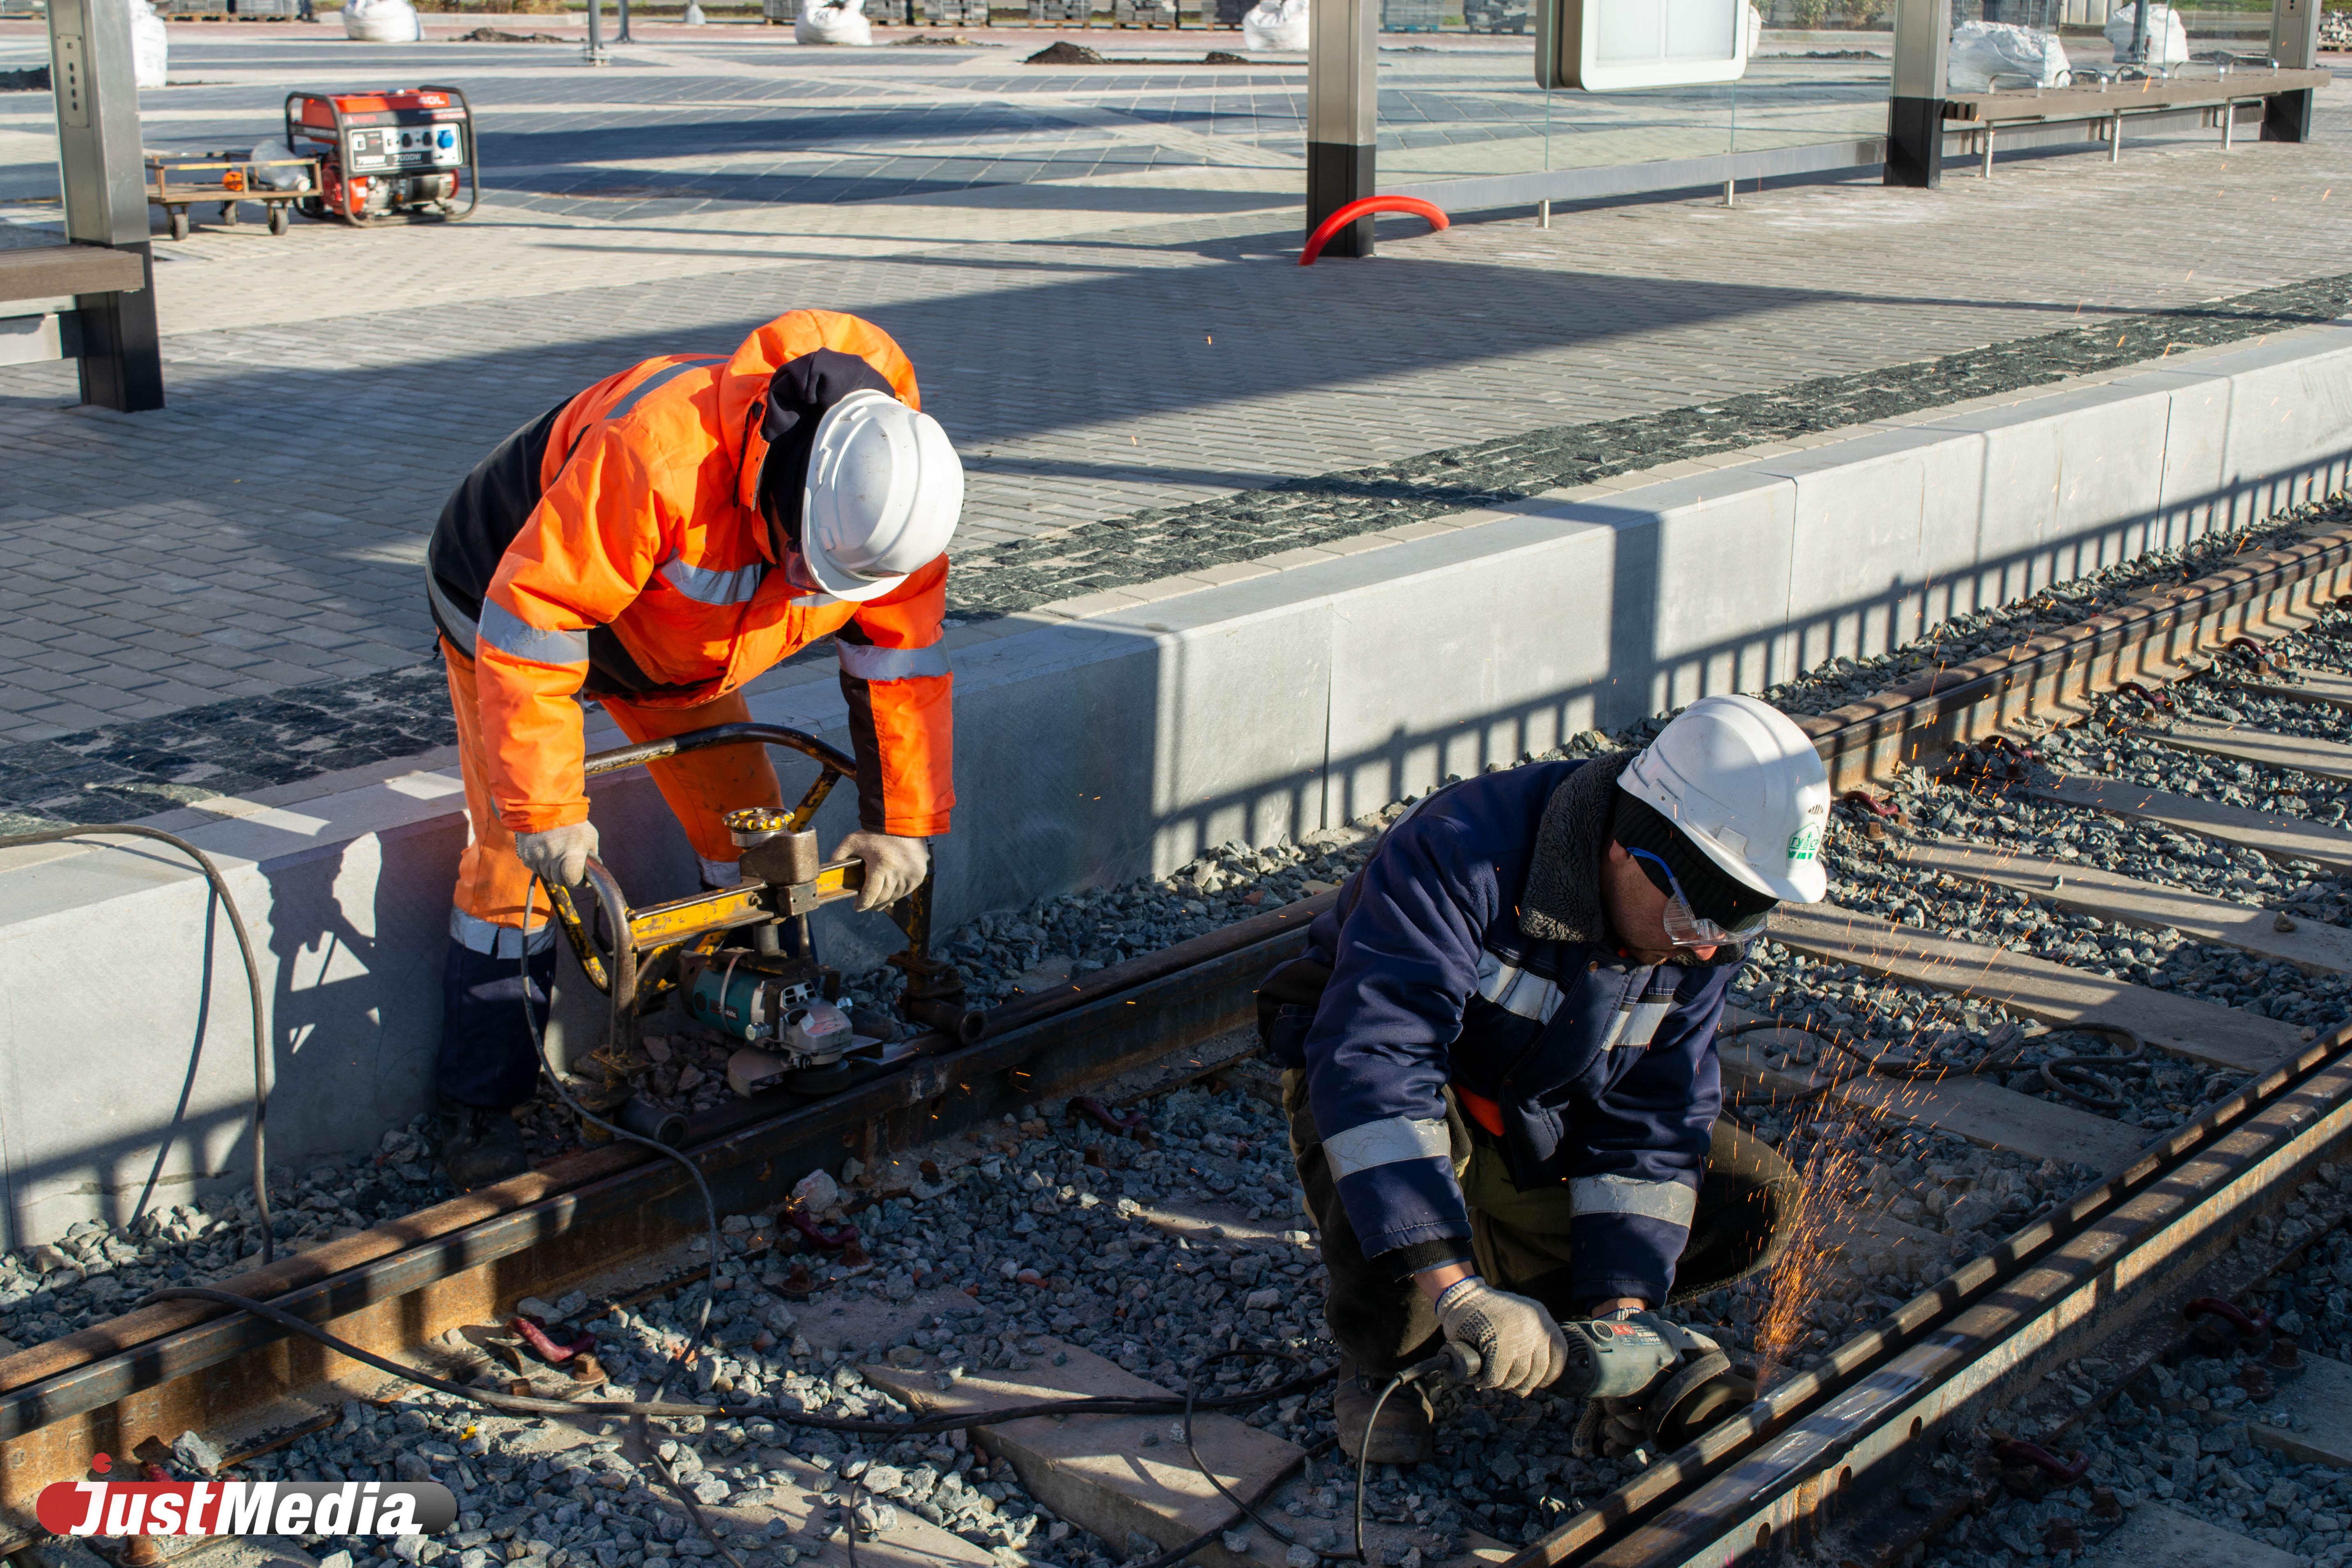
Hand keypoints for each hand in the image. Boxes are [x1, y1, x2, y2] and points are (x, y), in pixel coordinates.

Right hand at [514, 821, 598, 887]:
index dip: (580, 880)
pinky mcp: (526, 857)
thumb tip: (589, 868)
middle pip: (560, 880)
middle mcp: (553, 861)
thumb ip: (591, 854)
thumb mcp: (590, 836)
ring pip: (548, 874)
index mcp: (571, 857)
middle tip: (570, 861)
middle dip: (567, 874)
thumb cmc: (572, 820)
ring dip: (554, 868)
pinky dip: (542, 862)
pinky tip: (546, 848)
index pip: (574, 881)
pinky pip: (536, 867)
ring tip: (557, 851)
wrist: (544, 805)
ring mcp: (537, 859)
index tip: (583, 876)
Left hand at [833, 831, 928, 911]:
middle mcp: (898, 872)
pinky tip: (890, 890)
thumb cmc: (876, 832)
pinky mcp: (919, 875)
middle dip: (873, 903)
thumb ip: (839, 854)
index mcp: (881, 865)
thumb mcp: (853, 840)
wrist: (902, 822)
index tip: (857, 907)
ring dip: (885, 899)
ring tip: (877, 897)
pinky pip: (906, 891)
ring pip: (895, 896)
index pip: (871, 895)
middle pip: (883, 898)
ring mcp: (910, 875)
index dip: (862, 904)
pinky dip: (897, 892)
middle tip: (866, 902)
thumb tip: (828, 868)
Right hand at [1434, 1277, 1569, 1395]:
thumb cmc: (1487, 1312)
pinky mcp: (1497, 1340)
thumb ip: (1529, 1337)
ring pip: (1520, 1373)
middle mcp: (1534, 1323)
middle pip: (1540, 1367)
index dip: (1550, 1373)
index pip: (1559, 1352)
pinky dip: (1490, 1381)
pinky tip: (1484, 1381)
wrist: (1460, 1294)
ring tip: (1496, 1383)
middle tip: (1513, 1387)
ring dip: (1508, 1384)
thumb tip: (1533, 1377)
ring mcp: (1517, 1332)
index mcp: (1541, 1317)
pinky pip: (1498, 1373)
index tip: (1539, 1383)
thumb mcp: (1518, 1318)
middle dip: (1526, 1383)